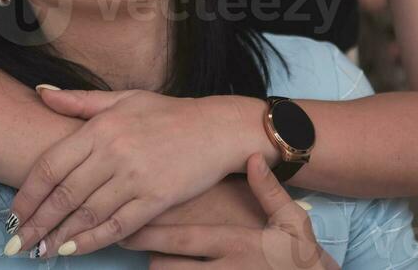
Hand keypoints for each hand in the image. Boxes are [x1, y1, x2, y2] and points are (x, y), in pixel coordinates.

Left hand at [4, 86, 252, 256]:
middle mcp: (115, 151)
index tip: (13, 213)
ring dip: (58, 237)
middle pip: (64, 195)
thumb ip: (78, 101)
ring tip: (39, 251)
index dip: (28, 194)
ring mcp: (136, 177)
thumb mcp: (123, 98)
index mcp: (103, 126)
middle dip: (35, 223)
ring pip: (86, 215)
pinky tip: (73, 249)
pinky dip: (91, 241)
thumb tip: (39, 92)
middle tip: (15, 244)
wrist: (215, 128)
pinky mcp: (156, 199)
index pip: (52, 165)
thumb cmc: (167, 113)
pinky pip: (117, 226)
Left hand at [119, 153, 338, 268]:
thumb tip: (254, 158)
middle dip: (143, 252)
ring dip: (158, 267)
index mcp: (233, 243)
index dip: (150, 233)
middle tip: (120, 237)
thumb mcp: (291, 219)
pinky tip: (165, 267)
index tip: (126, 223)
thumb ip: (268, 190)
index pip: (182, 239)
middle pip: (166, 266)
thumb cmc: (297, 255)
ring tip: (144, 251)